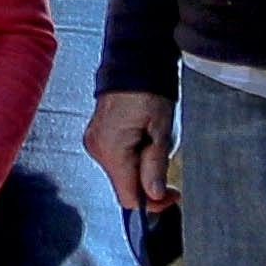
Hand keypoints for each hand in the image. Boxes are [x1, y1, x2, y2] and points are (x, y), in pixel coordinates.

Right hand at [86, 88, 177, 218]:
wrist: (133, 63)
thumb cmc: (148, 91)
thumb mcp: (161, 130)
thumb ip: (155, 165)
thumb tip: (153, 195)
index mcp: (112, 150)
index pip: (128, 197)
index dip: (152, 203)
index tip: (172, 195)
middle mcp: (97, 149)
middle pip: (124, 185)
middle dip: (149, 181)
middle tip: (168, 164)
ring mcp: (94, 141)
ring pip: (121, 172)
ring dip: (141, 167)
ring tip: (155, 141)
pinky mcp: (97, 135)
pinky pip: (116, 157)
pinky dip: (132, 156)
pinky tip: (143, 138)